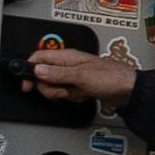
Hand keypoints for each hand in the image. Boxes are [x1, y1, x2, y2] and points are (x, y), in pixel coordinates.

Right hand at [9, 40, 126, 109]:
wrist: (128, 90)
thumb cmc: (111, 77)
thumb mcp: (80, 75)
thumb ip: (58, 73)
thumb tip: (38, 70)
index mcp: (66, 56)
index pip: (39, 57)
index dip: (29, 70)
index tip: (27, 84)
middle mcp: (68, 65)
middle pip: (43, 76)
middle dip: (49, 87)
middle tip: (61, 90)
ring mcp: (73, 76)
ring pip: (54, 86)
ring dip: (62, 93)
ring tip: (75, 92)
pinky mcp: (78, 87)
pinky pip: (65, 94)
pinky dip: (72, 97)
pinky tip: (82, 95)